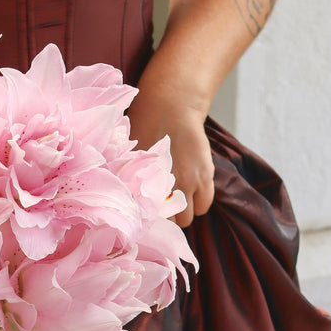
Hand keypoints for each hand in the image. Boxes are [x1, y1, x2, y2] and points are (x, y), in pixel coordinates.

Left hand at [128, 88, 214, 227]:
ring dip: (182, 213)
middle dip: (164, 219)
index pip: (145, 220)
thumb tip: (124, 202)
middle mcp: (166, 189)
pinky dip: (198, 203)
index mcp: (143, 185)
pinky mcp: (206, 176)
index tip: (144, 215)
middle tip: (159, 208)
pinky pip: (204, 204)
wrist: (170, 106)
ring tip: (174, 200)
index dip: (145, 220)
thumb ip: (128, 181)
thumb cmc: (143, 127)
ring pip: (187, 218)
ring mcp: (188, 183)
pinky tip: (189, 191)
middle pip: (166, 223)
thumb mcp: (128, 157)